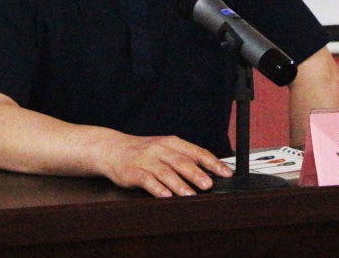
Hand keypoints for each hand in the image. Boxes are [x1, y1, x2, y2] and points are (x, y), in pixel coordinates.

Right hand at [97, 133, 232, 197]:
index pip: (196, 152)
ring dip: (178, 184)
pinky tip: (165, 196)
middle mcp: (160, 149)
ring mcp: (146, 160)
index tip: (226, 173)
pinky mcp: (133, 171)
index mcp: (172, 143)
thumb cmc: (144, 152)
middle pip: (181, 161)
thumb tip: (210, 173)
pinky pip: (146, 180)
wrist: (112, 148)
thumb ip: (184, 159)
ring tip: (190, 195)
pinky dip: (156, 188)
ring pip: (165, 172)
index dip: (212, 162)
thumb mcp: (165, 149)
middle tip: (209, 185)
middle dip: (196, 173)